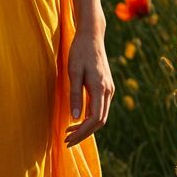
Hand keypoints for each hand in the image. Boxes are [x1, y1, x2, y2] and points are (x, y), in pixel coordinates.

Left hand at [64, 25, 112, 146]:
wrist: (92, 36)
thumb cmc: (80, 52)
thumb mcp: (73, 72)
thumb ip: (75, 95)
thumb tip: (74, 118)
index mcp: (100, 88)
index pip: (95, 119)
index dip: (82, 132)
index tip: (67, 139)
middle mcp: (108, 91)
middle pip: (100, 122)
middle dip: (83, 134)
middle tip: (66, 141)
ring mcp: (109, 89)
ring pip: (101, 116)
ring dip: (86, 127)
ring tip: (69, 132)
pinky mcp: (107, 87)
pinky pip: (101, 108)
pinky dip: (90, 118)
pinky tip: (77, 120)